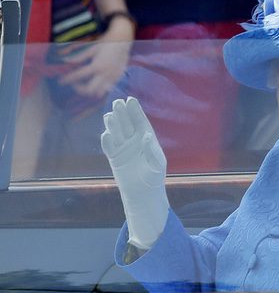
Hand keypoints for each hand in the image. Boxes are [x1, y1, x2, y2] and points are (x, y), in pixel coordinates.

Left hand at [59, 18, 134, 97]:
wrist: (124, 41)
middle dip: (79, 89)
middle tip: (74, 84)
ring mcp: (112, 78)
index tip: (61, 81)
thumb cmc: (106, 43)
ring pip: (99, 93)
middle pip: (89, 90)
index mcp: (96, 66)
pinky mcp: (117, 79)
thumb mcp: (92, 49)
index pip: (78, 76)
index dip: (68, 79)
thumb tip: (64, 60)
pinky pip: (107, 89)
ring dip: (90, 91)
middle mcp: (104, 74)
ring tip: (84, 84)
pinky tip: (95, 83)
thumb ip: (79, 57)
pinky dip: (99, 89)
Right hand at [102, 96, 168, 248]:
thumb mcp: (157, 163)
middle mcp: (133, 140)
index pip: (140, 121)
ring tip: (110, 115)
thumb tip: (145, 136)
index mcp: (146, 138)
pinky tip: (106, 134)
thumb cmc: (154, 177)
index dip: (135, 111)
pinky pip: (109, 147)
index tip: (131, 100)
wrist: (144, 192)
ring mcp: (123, 148)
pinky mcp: (114, 157)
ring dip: (113, 124)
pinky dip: (107, 141)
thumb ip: (151, 150)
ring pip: (116, 133)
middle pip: (126, 124)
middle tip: (117, 103)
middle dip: (122, 113)